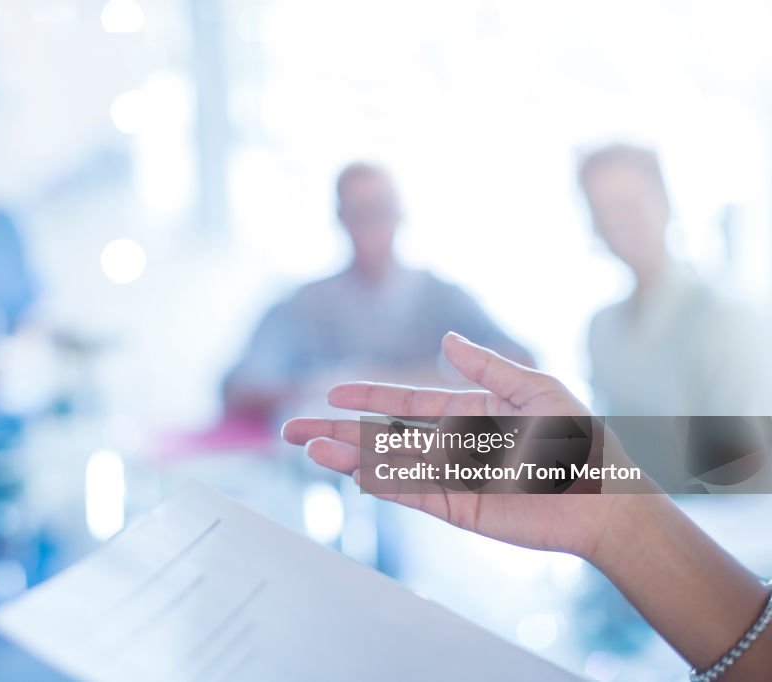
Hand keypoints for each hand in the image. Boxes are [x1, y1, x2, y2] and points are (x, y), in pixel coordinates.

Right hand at [283, 332, 643, 561]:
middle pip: (384, 435)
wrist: (605, 500)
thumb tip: (447, 339)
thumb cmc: (581, 440)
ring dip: (346, 456)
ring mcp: (452, 476)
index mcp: (471, 411)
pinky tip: (346, 471)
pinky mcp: (456, 506)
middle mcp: (454, 444)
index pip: (408, 403)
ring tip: (307, 449)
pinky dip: (376, 481)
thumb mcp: (537, 389)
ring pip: (387, 463)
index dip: (369, 396)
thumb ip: (488, 367)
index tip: (334, 392)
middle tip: (293, 429)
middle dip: (338, 431)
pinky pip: (407, 491)